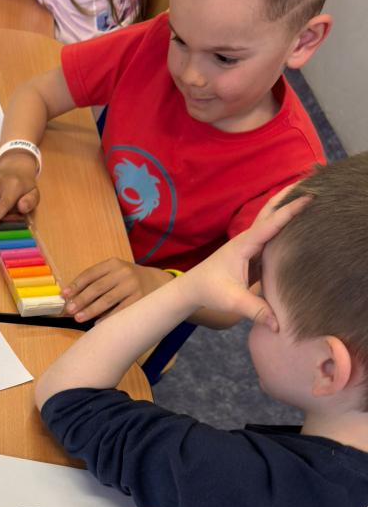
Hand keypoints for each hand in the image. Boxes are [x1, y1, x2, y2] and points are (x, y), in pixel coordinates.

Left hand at [62, 259, 170, 321]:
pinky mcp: (140, 299)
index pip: (90, 274)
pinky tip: (97, 324)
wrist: (159, 283)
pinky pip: (120, 310)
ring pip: (108, 299)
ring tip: (79, 318)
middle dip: (81, 299)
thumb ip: (97, 281)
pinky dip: (107, 318)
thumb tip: (72, 298)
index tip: (64, 295)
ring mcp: (133, 285)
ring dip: (91, 310)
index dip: (76, 284)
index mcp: (113, 264)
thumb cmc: (129, 281)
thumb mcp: (115, 273)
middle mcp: (123, 272)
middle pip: (97, 287)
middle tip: (69, 310)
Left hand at [181, 191, 310, 328]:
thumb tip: (279, 324)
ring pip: (273, 222)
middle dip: (290, 196)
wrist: (192, 289)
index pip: (271, 223)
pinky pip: (273, 236)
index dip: (290, 211)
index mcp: (244, 245)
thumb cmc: (209, 291)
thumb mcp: (232, 301)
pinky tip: (301, 224)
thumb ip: (255, 310)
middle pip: (271, 212)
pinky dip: (286, 226)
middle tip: (313, 181)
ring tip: (312, 195)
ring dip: (289, 208)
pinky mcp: (254, 254)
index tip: (310, 197)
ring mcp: (251, 245)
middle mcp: (249, 240)